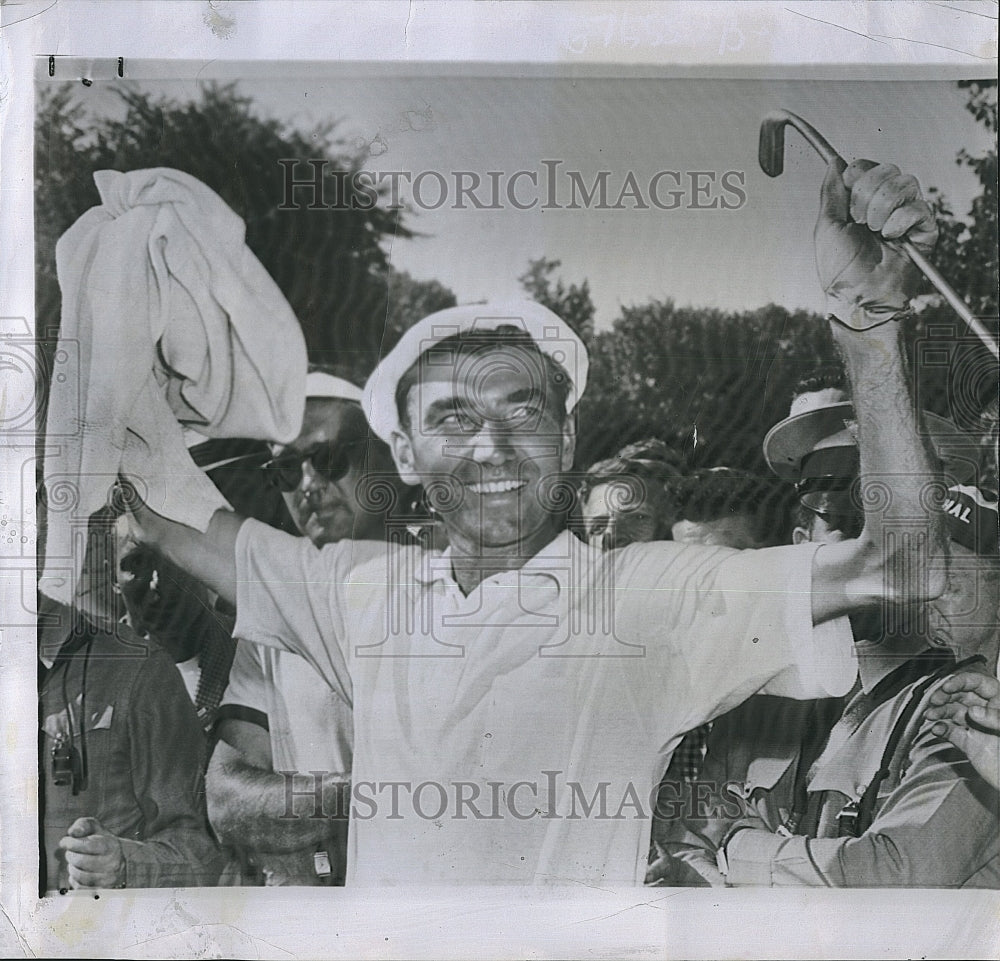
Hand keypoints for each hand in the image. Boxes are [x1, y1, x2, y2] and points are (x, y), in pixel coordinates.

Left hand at [58, 817, 125, 888]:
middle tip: (70, 853)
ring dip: (72, 869)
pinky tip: (78, 874)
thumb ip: (83, 825)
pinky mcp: (101, 891)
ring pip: (80, 876)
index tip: (65, 842)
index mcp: (111, 845)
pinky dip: (74, 881)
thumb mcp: (95, 829)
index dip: (72, 843)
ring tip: (74, 863)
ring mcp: (108, 878)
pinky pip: (80, 888)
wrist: (116, 861)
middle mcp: (113, 863)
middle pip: (81, 861)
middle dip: (70, 856)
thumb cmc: (101, 843)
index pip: (88, 845)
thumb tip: (73, 832)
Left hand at [815, 159, 936, 329]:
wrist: (857, 295)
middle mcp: (886, 203)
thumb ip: (831, 191)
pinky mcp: (925, 228)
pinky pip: (918, 207)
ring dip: (882, 208)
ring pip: (904, 182)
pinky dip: (899, 222)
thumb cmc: (840, 268)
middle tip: (860, 222)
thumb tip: (834, 162)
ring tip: (875, 231)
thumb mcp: (827, 225)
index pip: (866, 166)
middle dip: (866, 195)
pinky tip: (891, 237)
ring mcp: (907, 214)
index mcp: (862, 201)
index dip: (856, 177)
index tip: (847, 203)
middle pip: (886, 169)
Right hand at [926, 671, 999, 790]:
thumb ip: (996, 718)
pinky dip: (941, 729)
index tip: (947, 687)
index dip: (961, 682)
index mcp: (999, 703)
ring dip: (939, 711)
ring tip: (930, 715)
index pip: (978, 683)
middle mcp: (986, 713)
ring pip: (952, 711)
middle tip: (935, 700)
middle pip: (960, 695)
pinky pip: (950, 732)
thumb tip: (973, 711)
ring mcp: (976, 727)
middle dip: (944, 695)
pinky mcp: (968, 743)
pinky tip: (937, 729)